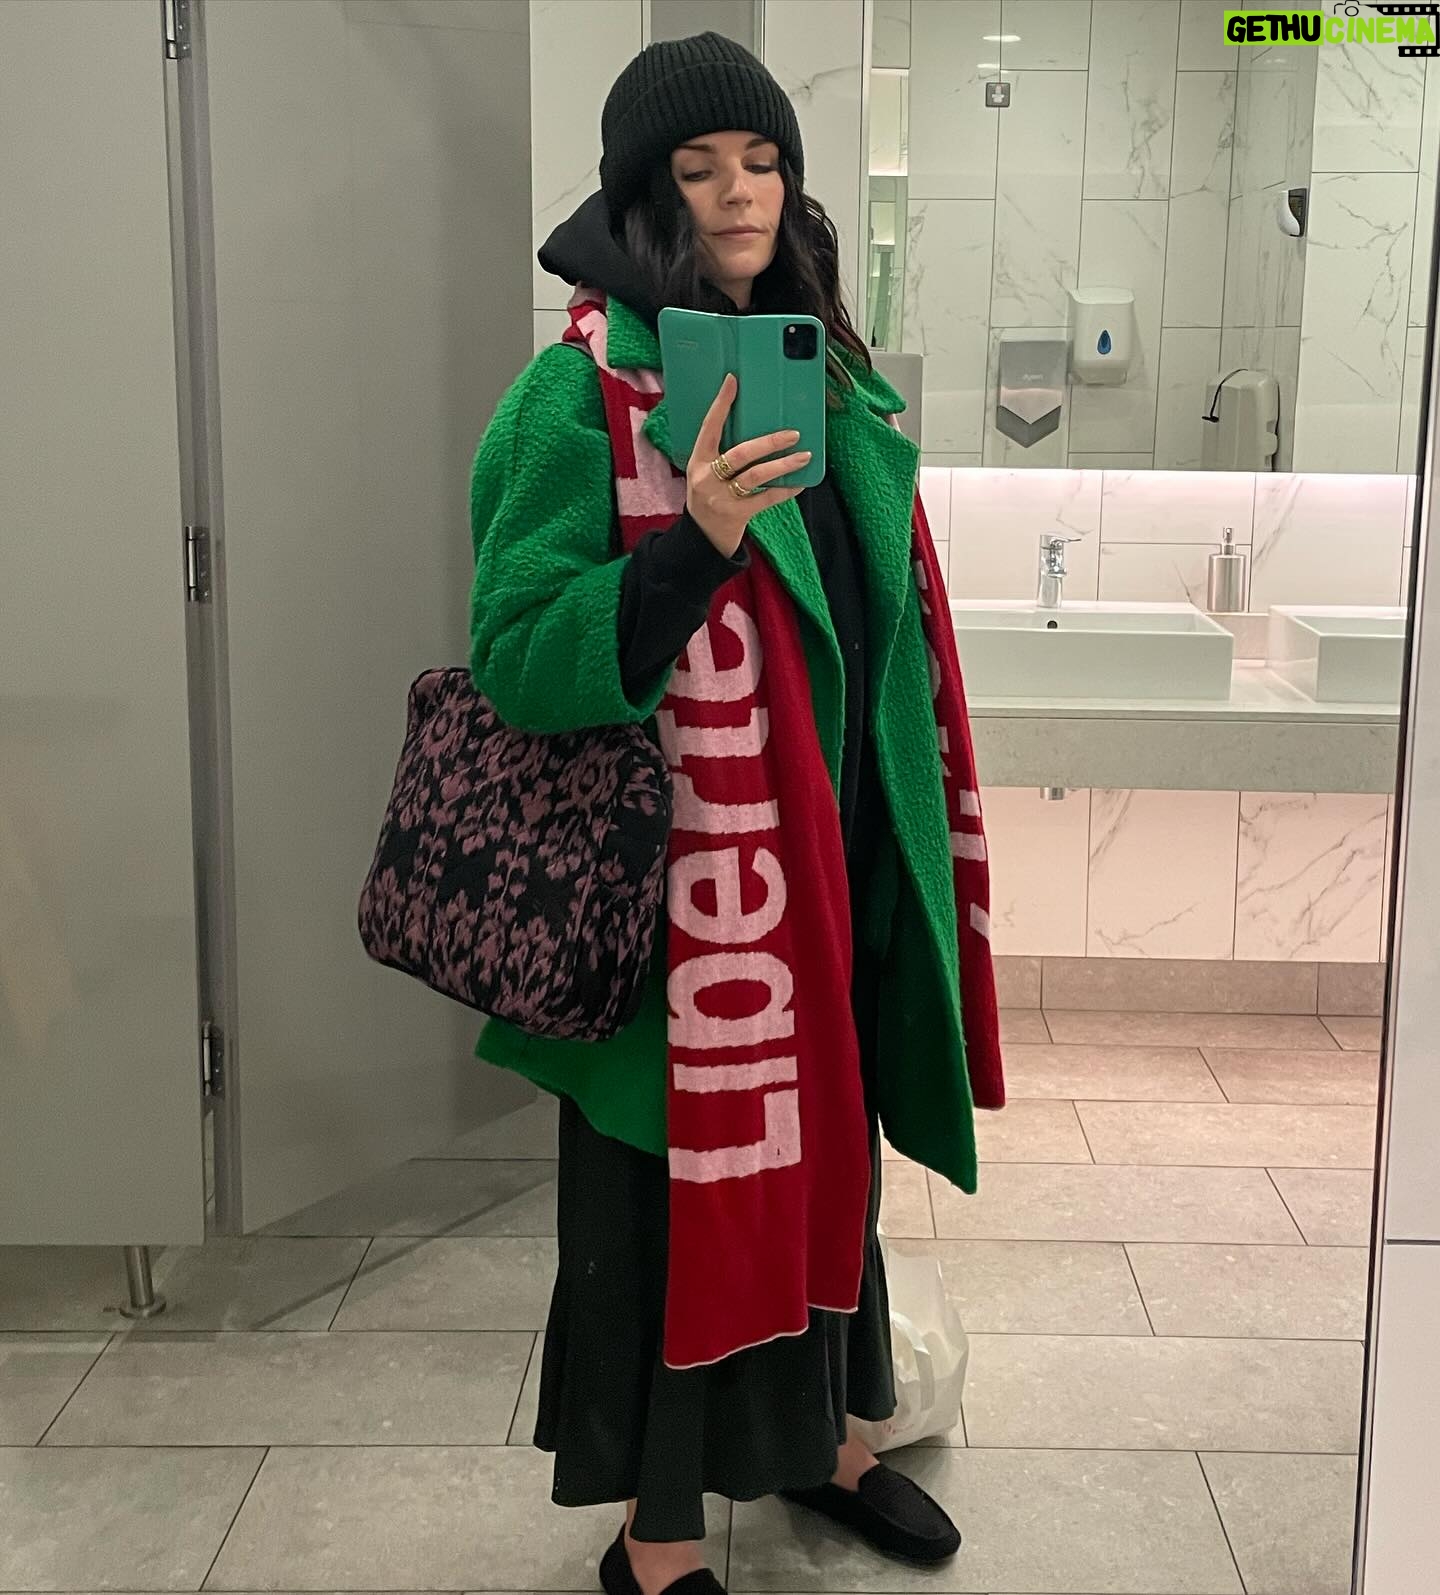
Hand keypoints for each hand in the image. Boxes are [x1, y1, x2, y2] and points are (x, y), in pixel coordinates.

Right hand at [685, 373, 811, 557]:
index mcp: (698, 460)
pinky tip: (800, 483)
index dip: (721, 404)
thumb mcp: (707, 472)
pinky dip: (785, 490)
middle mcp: (707, 477)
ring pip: (755, 476)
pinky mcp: (736, 514)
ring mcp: (721, 497)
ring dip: (783, 465)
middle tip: (793, 433)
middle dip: (769, 442)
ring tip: (804, 456)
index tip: (733, 381)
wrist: (702, 538)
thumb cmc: (709, 497)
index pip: (709, 427)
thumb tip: (758, 428)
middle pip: (740, 453)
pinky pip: (766, 499)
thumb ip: (723, 453)